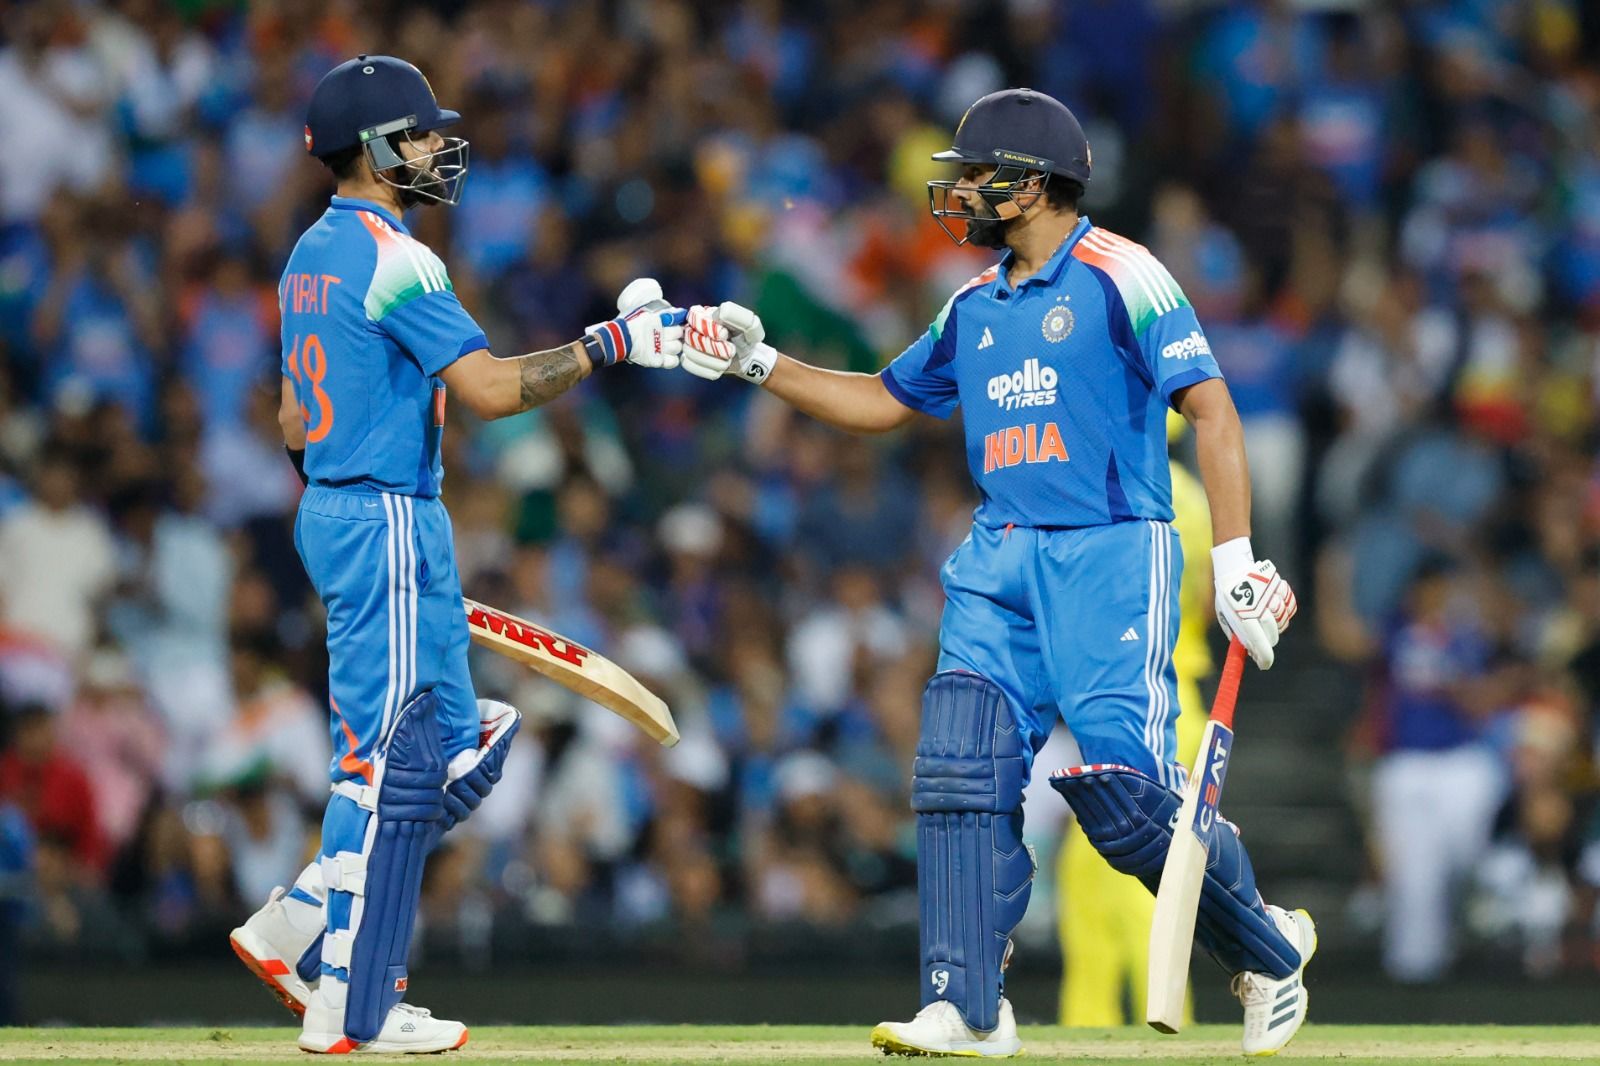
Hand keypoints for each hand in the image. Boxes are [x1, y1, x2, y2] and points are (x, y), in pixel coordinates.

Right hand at [583, 277, 685, 368]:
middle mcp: (662, 333)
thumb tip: (677, 312)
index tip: (677, 324)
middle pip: (679, 334)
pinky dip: (672, 360)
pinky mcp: (657, 360)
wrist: (618, 339)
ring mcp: (660, 347)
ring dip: (674, 347)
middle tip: (672, 335)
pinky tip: (667, 357)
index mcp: (659, 320)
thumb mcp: (644, 313)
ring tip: (668, 346)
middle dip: (677, 334)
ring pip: (677, 348)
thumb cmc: (628, 323)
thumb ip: (658, 312)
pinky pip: (673, 361)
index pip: (678, 320)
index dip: (679, 322)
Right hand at [682, 301, 776, 382]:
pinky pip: (689, 365)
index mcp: (706, 313)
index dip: (709, 329)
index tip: (724, 335)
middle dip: (714, 348)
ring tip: (727, 360)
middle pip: (691, 337)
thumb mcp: (750, 325)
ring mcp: (689, 343)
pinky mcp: (689, 359)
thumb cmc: (746, 338)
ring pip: (689, 352)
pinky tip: (719, 369)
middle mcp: (693, 326)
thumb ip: (739, 316)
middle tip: (731, 351)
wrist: (746, 357)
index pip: (695, 316)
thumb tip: (721, 312)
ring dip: (713, 361)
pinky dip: (707, 370)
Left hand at [1212, 539, 1296, 669]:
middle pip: (1273, 633)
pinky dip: (1285, 608)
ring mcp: (1270, 596)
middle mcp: (1258, 607)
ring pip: (1283, 620)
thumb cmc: (1228, 596)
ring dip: (1277, 622)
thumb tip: (1250, 653)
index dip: (1264, 656)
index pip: (1258, 641)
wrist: (1234, 568)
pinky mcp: (1279, 586)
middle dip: (1269, 639)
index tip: (1265, 665)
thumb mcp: (1226, 617)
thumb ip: (1237, 634)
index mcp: (1242, 615)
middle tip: (1263, 638)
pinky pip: (1290, 604)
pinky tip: (1275, 604)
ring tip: (1265, 614)